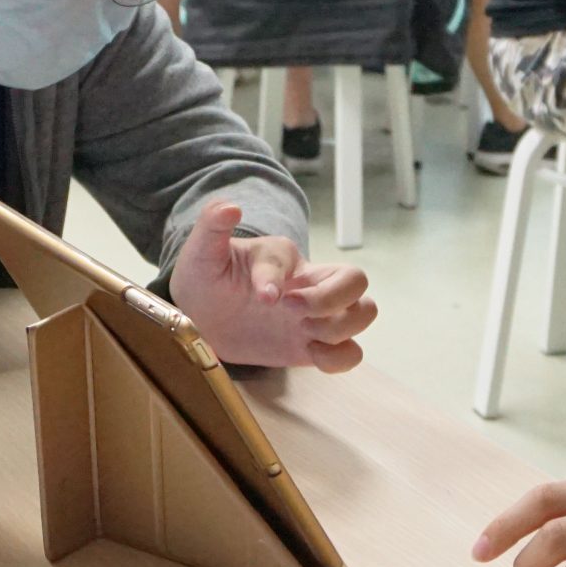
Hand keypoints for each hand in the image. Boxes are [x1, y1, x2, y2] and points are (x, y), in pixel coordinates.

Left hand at [168, 201, 375, 371]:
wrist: (202, 317)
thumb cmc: (207, 277)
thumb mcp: (203, 250)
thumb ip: (212, 225)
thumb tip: (230, 207)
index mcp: (286, 260)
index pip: (302, 263)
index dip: (284, 281)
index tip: (262, 296)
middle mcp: (308, 284)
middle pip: (357, 281)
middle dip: (332, 300)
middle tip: (294, 314)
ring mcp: (315, 316)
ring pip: (364, 313)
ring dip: (341, 328)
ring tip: (305, 335)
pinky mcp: (313, 346)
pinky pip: (350, 353)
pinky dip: (339, 359)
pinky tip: (311, 355)